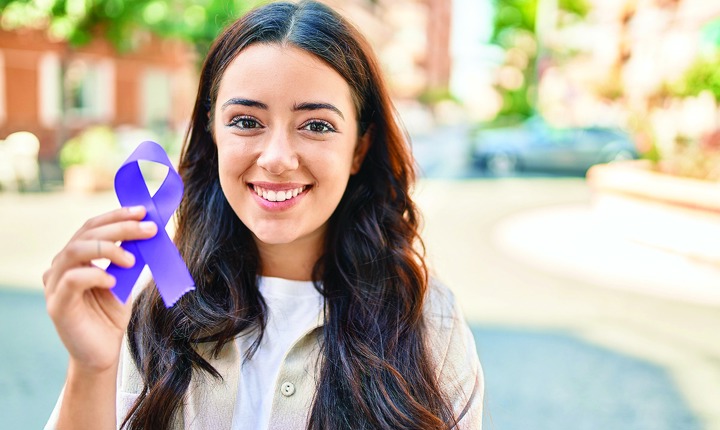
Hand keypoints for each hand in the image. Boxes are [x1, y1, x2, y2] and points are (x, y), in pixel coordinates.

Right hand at [43, 206, 156, 372]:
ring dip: (108, 249)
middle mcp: (61, 266)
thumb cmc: (111, 315)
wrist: (102, 353)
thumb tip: (148, 230)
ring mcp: (55, 284)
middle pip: (86, 235)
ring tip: (131, 259)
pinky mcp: (57, 305)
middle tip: (148, 229)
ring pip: (75, 251)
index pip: (92, 227)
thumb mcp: (125, 280)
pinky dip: (94, 274)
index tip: (142, 211)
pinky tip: (112, 280)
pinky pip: (72, 280)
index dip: (116, 215)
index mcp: (76, 257)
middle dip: (121, 228)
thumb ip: (129, 257)